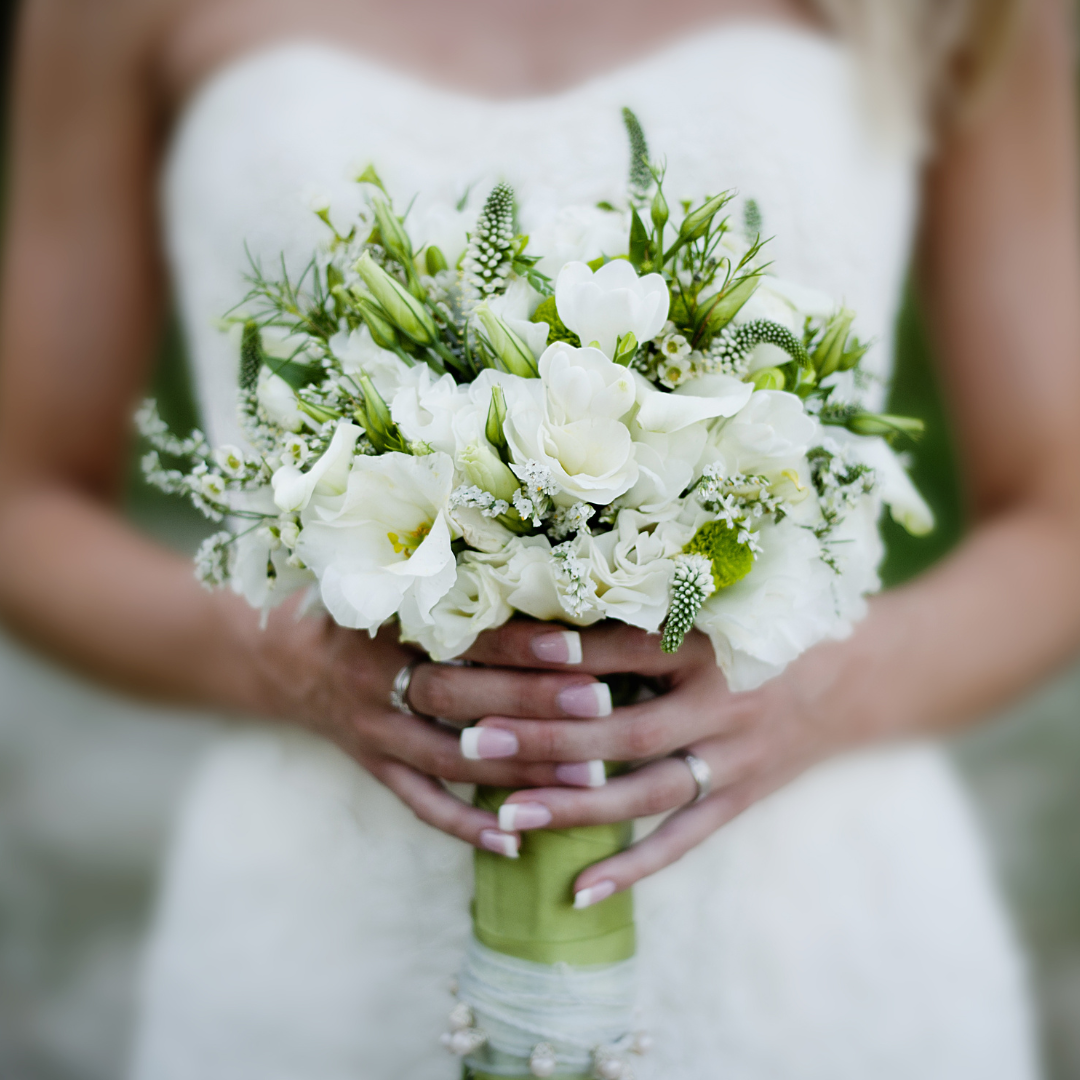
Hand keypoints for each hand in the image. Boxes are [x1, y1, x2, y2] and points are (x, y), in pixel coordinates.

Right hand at [248, 600, 617, 855]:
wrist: (287, 657)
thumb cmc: (359, 606)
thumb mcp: (386, 578)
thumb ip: (448, 577)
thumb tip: (539, 562)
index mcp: (383, 624)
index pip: (459, 636)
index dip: (516, 643)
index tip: (576, 646)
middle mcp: (375, 682)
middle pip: (459, 699)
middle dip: (531, 703)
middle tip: (600, 704)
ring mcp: (374, 733)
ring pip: (450, 762)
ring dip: (519, 772)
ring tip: (589, 778)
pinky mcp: (376, 768)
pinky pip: (421, 806)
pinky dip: (467, 827)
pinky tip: (517, 844)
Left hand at [459, 619, 850, 901]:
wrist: (856, 674)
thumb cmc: (766, 628)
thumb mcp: (718, 606)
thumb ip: (647, 615)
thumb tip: (553, 618)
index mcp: (712, 644)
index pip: (622, 650)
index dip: (562, 653)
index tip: (496, 652)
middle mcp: (723, 703)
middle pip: (625, 729)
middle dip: (548, 737)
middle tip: (476, 741)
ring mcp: (735, 759)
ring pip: (647, 792)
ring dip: (576, 805)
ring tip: (509, 813)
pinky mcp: (742, 799)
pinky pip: (683, 839)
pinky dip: (633, 867)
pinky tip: (578, 889)